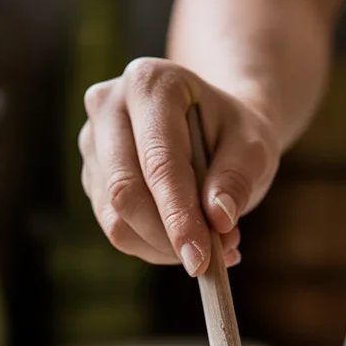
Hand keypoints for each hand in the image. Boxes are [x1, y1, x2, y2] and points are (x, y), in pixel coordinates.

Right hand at [79, 58, 279, 274]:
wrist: (213, 128)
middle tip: (207, 262)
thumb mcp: (254, 146)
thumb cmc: (233, 133)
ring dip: (163, 247)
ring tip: (210, 245)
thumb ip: (238, 178)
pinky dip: (154, 247)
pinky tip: (186, 239)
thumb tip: (218, 221)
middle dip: (167, 238)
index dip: (179, 216)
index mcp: (150, 83)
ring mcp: (93, 143)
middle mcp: (108, 105)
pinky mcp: (91, 176)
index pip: (159, 162)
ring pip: (116, 219)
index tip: (201, 258)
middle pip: (124, 191)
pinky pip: (116, 229)